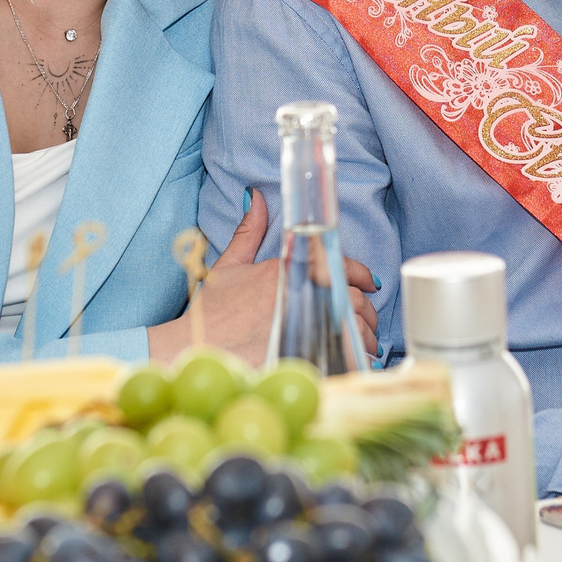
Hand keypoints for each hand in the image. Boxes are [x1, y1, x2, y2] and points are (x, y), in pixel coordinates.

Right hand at [147, 189, 381, 365]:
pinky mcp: (309, 359)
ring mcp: (309, 329)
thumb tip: (255, 197)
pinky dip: (354, 363)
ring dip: (364, 340)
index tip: (368, 284)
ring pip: (356, 334)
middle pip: (357, 303)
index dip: (361, 276)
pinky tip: (350, 364)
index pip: (345, 268)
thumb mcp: (229, 264)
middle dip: (366, 313)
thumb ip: (248, 231)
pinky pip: (346, 360)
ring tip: (360, 347)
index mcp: (294, 269)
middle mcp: (306, 295)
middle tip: (365, 322)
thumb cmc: (211, 311)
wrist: (193, 349)